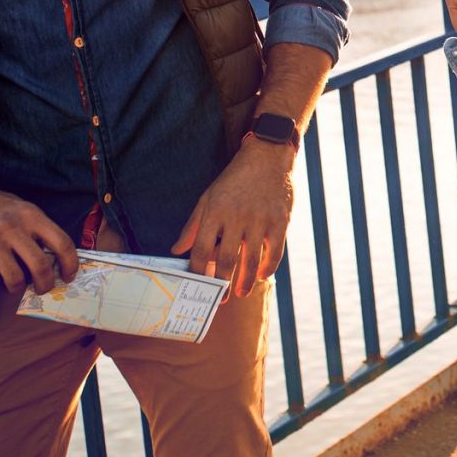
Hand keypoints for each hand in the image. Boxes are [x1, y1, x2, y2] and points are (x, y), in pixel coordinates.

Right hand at [0, 167, 79, 293]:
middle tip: (43, 289)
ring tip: (14, 283)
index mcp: (30, 215)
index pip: (61, 243)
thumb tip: (58, 260)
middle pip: (40, 266)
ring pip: (14, 279)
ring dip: (17, 287)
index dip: (70, 264)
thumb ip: (38, 229)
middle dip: (46, 285)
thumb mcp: (21, 208)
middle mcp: (12, 227)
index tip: (69, 276)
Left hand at [174, 139, 293, 298]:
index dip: (197, 272)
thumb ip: (193, 225)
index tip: (197, 287)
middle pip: (225, 260)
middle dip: (220, 285)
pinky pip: (274, 251)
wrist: (268, 156)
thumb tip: (176, 250)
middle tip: (219, 300)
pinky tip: (263, 276)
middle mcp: (236, 217)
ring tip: (241, 294)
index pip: (200, 249)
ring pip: (250, 260)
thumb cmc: (235, 178)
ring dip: (245, 282)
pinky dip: (268, 268)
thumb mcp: (209, 197)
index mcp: (214, 211)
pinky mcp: (280, 220)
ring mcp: (259, 219)